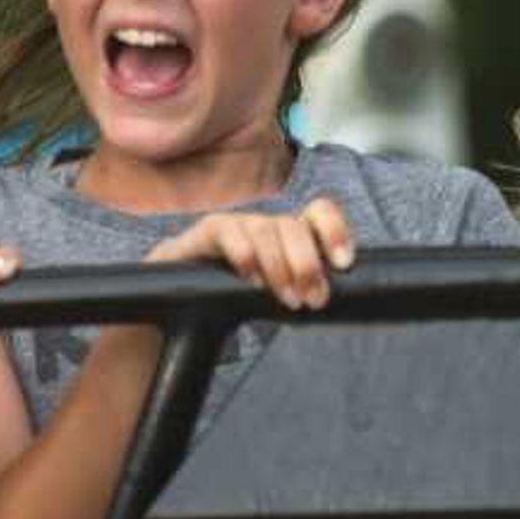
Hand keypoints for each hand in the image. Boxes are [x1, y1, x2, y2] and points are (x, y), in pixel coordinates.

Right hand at [148, 196, 357, 308]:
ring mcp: (236, 226)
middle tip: (313, 299)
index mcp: (288, 236)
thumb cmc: (232, 297)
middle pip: (294, 225)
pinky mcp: (205, 233)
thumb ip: (302, 292)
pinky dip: (244, 253)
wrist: (176, 300)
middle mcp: (265, 225)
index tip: (343, 263)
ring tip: (287, 300)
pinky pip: (227, 231)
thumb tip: (335, 305)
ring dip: (281, 266)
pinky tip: (250, 279)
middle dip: (308, 262)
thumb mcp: (274, 295)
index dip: (335, 231)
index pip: (319, 213)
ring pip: (266, 230)